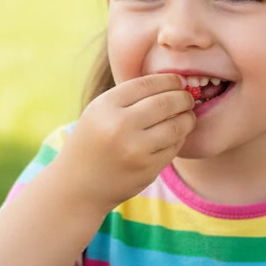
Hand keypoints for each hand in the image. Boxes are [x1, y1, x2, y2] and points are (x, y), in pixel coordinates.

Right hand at [58, 74, 194, 209]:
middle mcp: (119, 126)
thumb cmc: (93, 142)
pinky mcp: (147, 169)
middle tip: (188, 99)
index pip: (148, 84)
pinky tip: (176, 136)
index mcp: (105, 106)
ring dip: (188, 118)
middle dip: (183, 98)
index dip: (169, 80)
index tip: (178, 82)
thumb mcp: (99, 112)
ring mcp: (134, 150)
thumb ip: (130, 97)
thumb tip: (174, 83)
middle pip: (166, 102)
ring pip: (176, 126)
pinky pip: (174, 147)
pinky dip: (180, 139)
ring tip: (188, 116)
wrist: (78, 185)